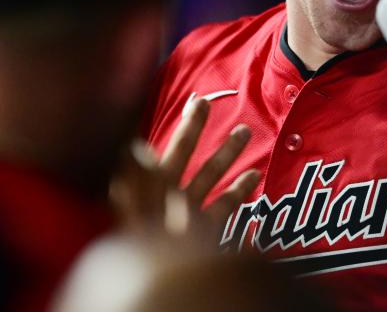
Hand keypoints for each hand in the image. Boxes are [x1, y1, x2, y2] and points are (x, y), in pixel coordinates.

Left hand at [111, 99, 259, 239]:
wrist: (162, 286)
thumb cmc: (142, 245)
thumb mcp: (135, 209)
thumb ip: (136, 180)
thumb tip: (133, 147)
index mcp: (143, 188)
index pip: (151, 147)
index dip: (158, 127)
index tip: (177, 100)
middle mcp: (163, 196)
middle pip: (180, 155)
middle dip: (194, 129)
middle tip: (204, 102)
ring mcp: (185, 213)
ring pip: (207, 176)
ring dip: (226, 153)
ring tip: (245, 132)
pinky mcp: (203, 231)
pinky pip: (223, 207)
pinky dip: (238, 191)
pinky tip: (253, 176)